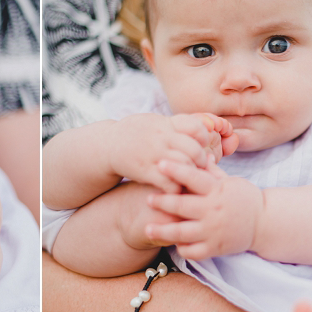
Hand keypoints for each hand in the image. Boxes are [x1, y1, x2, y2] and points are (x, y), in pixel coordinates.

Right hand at [106, 113, 235, 193]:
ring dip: (191, 176)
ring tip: (190, 181)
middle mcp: (160, 137)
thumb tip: (204, 125)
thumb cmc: (135, 134)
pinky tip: (175, 190)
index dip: (202, 138)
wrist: (107, 145)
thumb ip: (177, 125)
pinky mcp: (145, 171)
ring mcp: (153, 154)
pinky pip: (169, 183)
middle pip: (194, 149)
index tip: (200, 146)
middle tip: (201, 169)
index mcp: (165, 124)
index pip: (196, 127)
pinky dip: (176, 189)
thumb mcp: (155, 122)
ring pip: (185, 166)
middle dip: (201, 161)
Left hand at [146, 159, 262, 258]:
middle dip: (162, 202)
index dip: (176, 170)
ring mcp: (213, 231)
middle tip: (147, 199)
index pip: (194, 178)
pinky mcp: (215, 248)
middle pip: (182, 206)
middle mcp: (213, 211)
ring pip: (183, 233)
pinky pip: (193, 252)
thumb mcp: (229, 180)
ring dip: (163, 230)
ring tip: (149, 228)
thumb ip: (210, 170)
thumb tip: (196, 150)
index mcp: (217, 190)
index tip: (160, 164)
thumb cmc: (243, 198)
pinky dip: (182, 248)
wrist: (265, 222)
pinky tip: (173, 243)